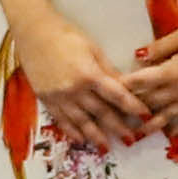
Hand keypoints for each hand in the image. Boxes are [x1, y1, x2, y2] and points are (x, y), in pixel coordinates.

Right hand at [9, 9, 143, 147]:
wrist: (33, 32)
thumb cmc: (65, 35)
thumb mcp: (92, 49)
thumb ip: (107, 70)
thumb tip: (124, 86)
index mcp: (88, 74)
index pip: (116, 95)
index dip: (132, 107)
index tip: (145, 115)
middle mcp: (74, 90)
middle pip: (101, 112)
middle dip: (118, 127)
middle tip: (131, 139)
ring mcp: (58, 97)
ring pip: (81, 121)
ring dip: (96, 135)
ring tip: (107, 146)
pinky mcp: (45, 99)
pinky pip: (61, 120)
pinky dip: (72, 131)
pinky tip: (81, 139)